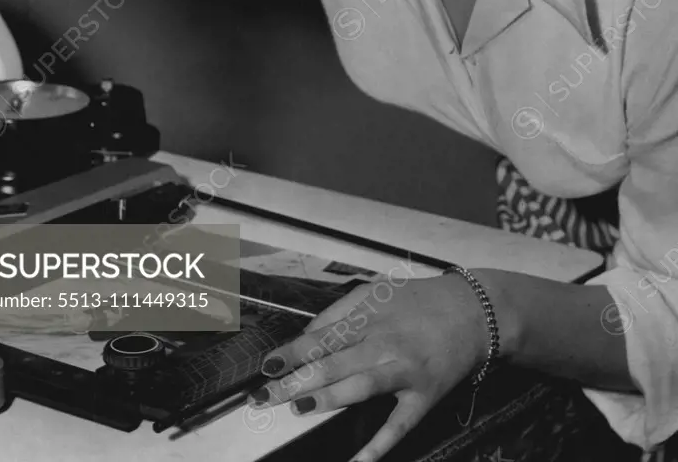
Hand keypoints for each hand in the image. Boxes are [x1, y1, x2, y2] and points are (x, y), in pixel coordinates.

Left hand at [250, 273, 489, 461]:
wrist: (474, 312)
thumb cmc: (420, 301)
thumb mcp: (378, 291)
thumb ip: (341, 312)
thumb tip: (309, 336)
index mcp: (368, 316)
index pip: (320, 336)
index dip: (292, 352)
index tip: (267, 365)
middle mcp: (383, 343)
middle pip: (332, 363)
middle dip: (295, 380)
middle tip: (264, 396)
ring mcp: (403, 371)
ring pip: (358, 388)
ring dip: (325, 399)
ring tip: (297, 408)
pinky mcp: (423, 396)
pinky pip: (397, 425)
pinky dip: (377, 445)